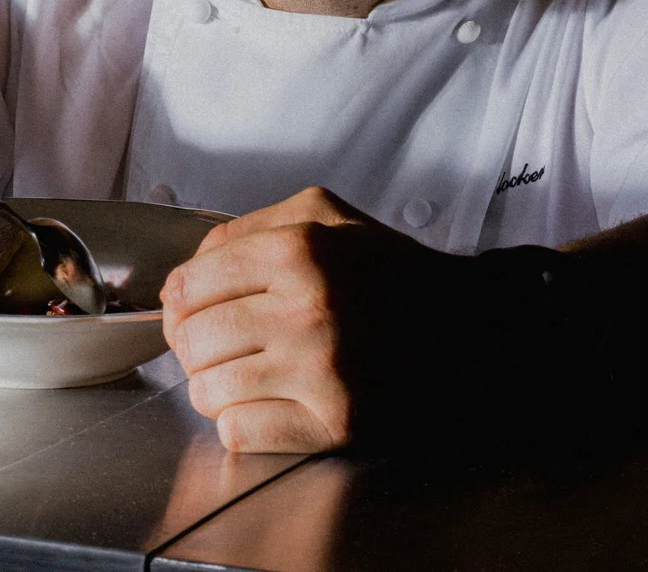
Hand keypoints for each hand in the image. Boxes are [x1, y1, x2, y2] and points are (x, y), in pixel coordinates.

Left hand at [160, 186, 453, 453]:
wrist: (468, 325)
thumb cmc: (389, 270)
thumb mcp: (323, 213)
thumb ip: (249, 227)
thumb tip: (188, 271)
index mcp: (299, 249)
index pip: (188, 283)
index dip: (180, 299)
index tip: (192, 308)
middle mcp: (306, 308)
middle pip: (190, 340)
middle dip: (194, 343)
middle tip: (218, 341)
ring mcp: (320, 371)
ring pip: (207, 390)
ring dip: (216, 385)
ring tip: (247, 370)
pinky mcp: (335, 424)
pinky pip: (239, 432)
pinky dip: (241, 421)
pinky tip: (268, 400)